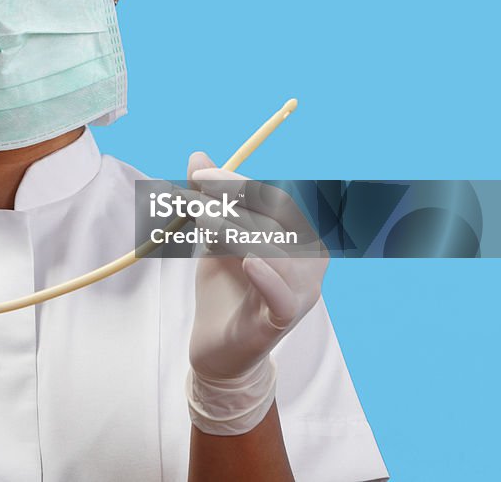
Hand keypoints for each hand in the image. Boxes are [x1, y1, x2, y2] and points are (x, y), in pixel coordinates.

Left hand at [184, 152, 327, 434]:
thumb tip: (196, 155)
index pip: (275, 198)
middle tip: (191, 193)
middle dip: (230, 201)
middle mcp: (310, 259)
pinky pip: (282, 296)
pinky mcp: (284, 319)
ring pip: (273, 249)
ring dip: (233, 229)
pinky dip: (268, 277)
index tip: (199, 175)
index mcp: (299, 235)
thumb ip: (209, 198)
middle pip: (276, 219)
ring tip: (201, 218)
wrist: (216, 346)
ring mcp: (302, 290)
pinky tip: (249, 262)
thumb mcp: (213, 237)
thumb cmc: (224, 287)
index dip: (238, 183)